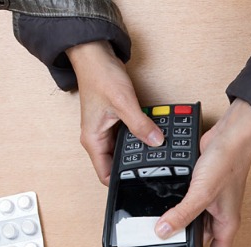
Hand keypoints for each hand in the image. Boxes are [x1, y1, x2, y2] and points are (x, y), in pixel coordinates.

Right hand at [66, 40, 163, 184]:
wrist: (96, 56)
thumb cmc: (99, 76)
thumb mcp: (123, 102)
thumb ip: (140, 124)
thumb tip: (156, 142)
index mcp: (93, 140)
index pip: (105, 175)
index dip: (121, 183)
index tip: (139, 186)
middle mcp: (98, 139)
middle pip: (117, 165)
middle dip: (134, 168)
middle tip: (155, 172)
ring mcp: (107, 132)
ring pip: (124, 152)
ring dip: (138, 153)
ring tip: (157, 157)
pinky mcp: (116, 123)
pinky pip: (129, 138)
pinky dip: (140, 138)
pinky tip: (153, 138)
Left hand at [155, 98, 250, 246]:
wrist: (231, 136)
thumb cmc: (229, 163)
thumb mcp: (202, 194)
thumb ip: (182, 214)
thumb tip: (163, 232)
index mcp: (226, 225)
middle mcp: (220, 217)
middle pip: (203, 243)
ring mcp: (211, 203)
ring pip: (194, 224)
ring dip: (180, 228)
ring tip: (162, 235)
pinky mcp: (202, 189)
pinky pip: (188, 207)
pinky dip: (177, 210)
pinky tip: (164, 209)